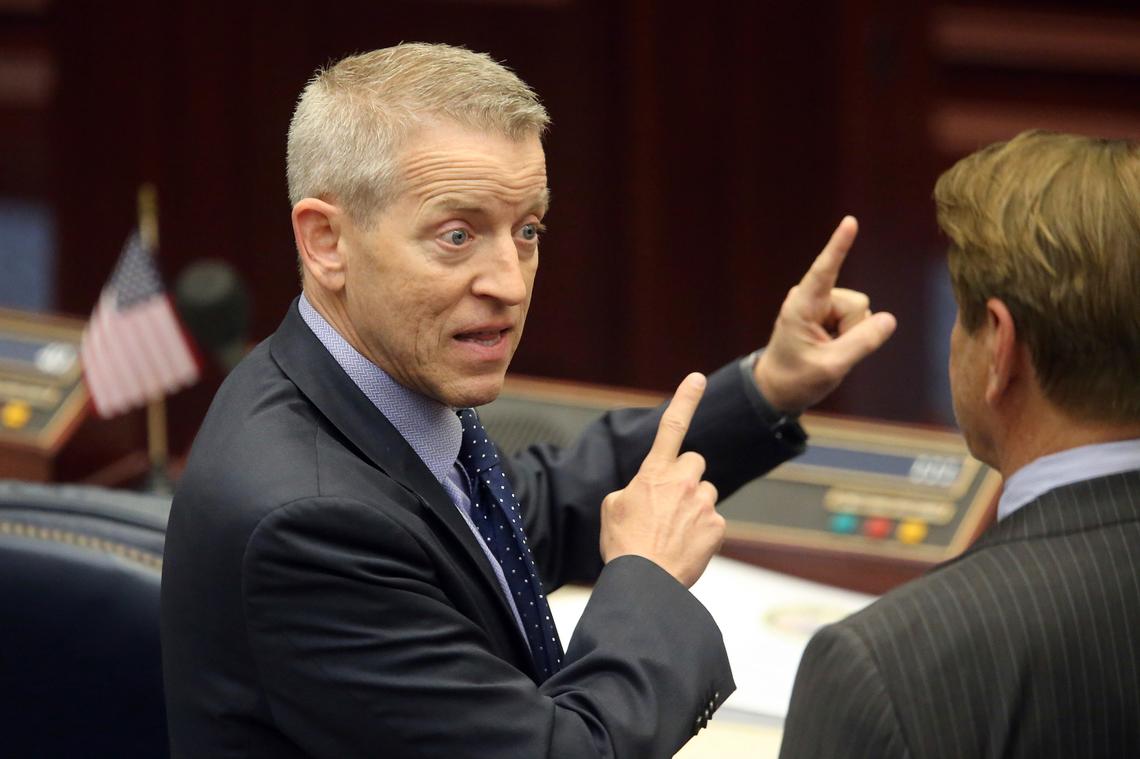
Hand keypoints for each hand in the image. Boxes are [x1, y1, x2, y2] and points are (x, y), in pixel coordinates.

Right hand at [599, 373, 724, 587]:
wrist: (644, 581)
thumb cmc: (624, 545)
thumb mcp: (613, 508)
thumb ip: (633, 489)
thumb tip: (647, 491)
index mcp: (654, 473)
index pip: (672, 427)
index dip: (685, 399)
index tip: (697, 378)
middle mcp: (683, 482)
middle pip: (694, 463)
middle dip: (686, 476)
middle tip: (670, 502)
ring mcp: (703, 503)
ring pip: (705, 493)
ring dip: (694, 505)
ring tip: (673, 531)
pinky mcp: (717, 526)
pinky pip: (713, 521)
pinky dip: (702, 532)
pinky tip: (684, 546)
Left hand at [755, 216, 896, 411]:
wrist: (777, 389)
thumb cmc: (796, 379)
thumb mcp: (831, 367)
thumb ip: (862, 343)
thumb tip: (889, 320)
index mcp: (802, 306)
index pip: (825, 271)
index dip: (839, 246)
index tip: (850, 222)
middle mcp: (812, 298)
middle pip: (857, 303)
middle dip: (853, 330)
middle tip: (827, 352)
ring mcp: (822, 304)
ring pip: (861, 312)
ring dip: (850, 335)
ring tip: (825, 350)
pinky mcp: (829, 312)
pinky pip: (857, 320)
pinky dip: (850, 336)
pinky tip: (830, 346)